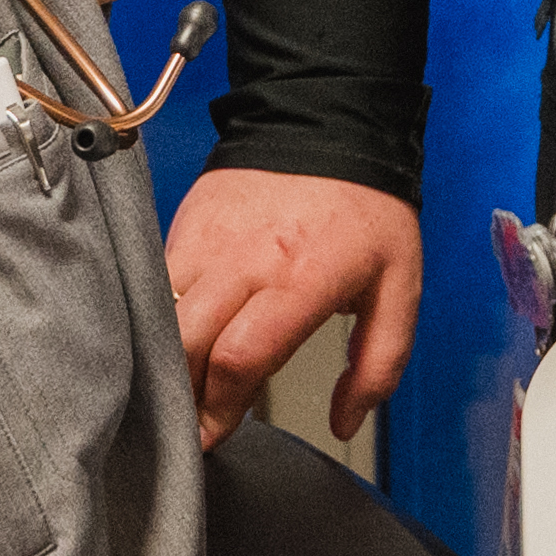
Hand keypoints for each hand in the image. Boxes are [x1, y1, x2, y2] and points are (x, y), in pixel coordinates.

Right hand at [166, 165, 423, 448]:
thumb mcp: (400, 286)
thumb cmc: (367, 207)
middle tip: (187, 426)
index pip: (239, 358)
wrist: (327, 118)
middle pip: (187, 344)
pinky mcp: (184, 223)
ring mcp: (207, 240)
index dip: (219, 409)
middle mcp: (245, 260)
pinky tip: (171, 342)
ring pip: (161, 315)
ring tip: (175, 390)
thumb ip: (379, 363)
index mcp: (300, 279)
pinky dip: (157, 319)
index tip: (214, 437)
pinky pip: (155, 282)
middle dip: (182, 395)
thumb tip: (345, 423)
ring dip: (163, 360)